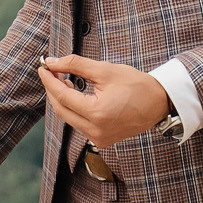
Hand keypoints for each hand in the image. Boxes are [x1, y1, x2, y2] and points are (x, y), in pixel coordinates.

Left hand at [37, 54, 171, 148]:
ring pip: (69, 118)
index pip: (62, 96)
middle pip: (61, 110)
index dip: (50, 81)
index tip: (43, 67)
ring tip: (62, 79)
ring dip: (62, 100)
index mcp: (97, 113)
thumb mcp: (105, 70)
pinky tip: (74, 94)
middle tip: (50, 71)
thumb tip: (53, 62)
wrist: (159, 103)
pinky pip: (79, 124)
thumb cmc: (136, 84)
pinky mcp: (102, 140)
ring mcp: (99, 138)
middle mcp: (96, 131)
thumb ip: (76, 65)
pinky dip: (73, 109)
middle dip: (53, 90)